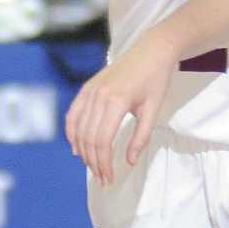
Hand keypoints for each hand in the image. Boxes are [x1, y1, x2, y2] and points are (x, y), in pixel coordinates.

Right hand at [64, 30, 176, 185]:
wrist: (152, 50)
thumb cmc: (156, 79)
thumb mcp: (154, 109)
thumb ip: (141, 136)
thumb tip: (129, 161)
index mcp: (118, 100)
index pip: (102, 140)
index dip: (103, 162)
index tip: (108, 177)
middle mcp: (100, 95)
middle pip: (88, 137)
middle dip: (93, 162)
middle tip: (102, 177)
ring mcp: (91, 89)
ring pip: (79, 128)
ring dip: (83, 151)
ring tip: (92, 166)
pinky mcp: (88, 86)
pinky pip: (74, 113)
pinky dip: (72, 132)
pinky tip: (77, 147)